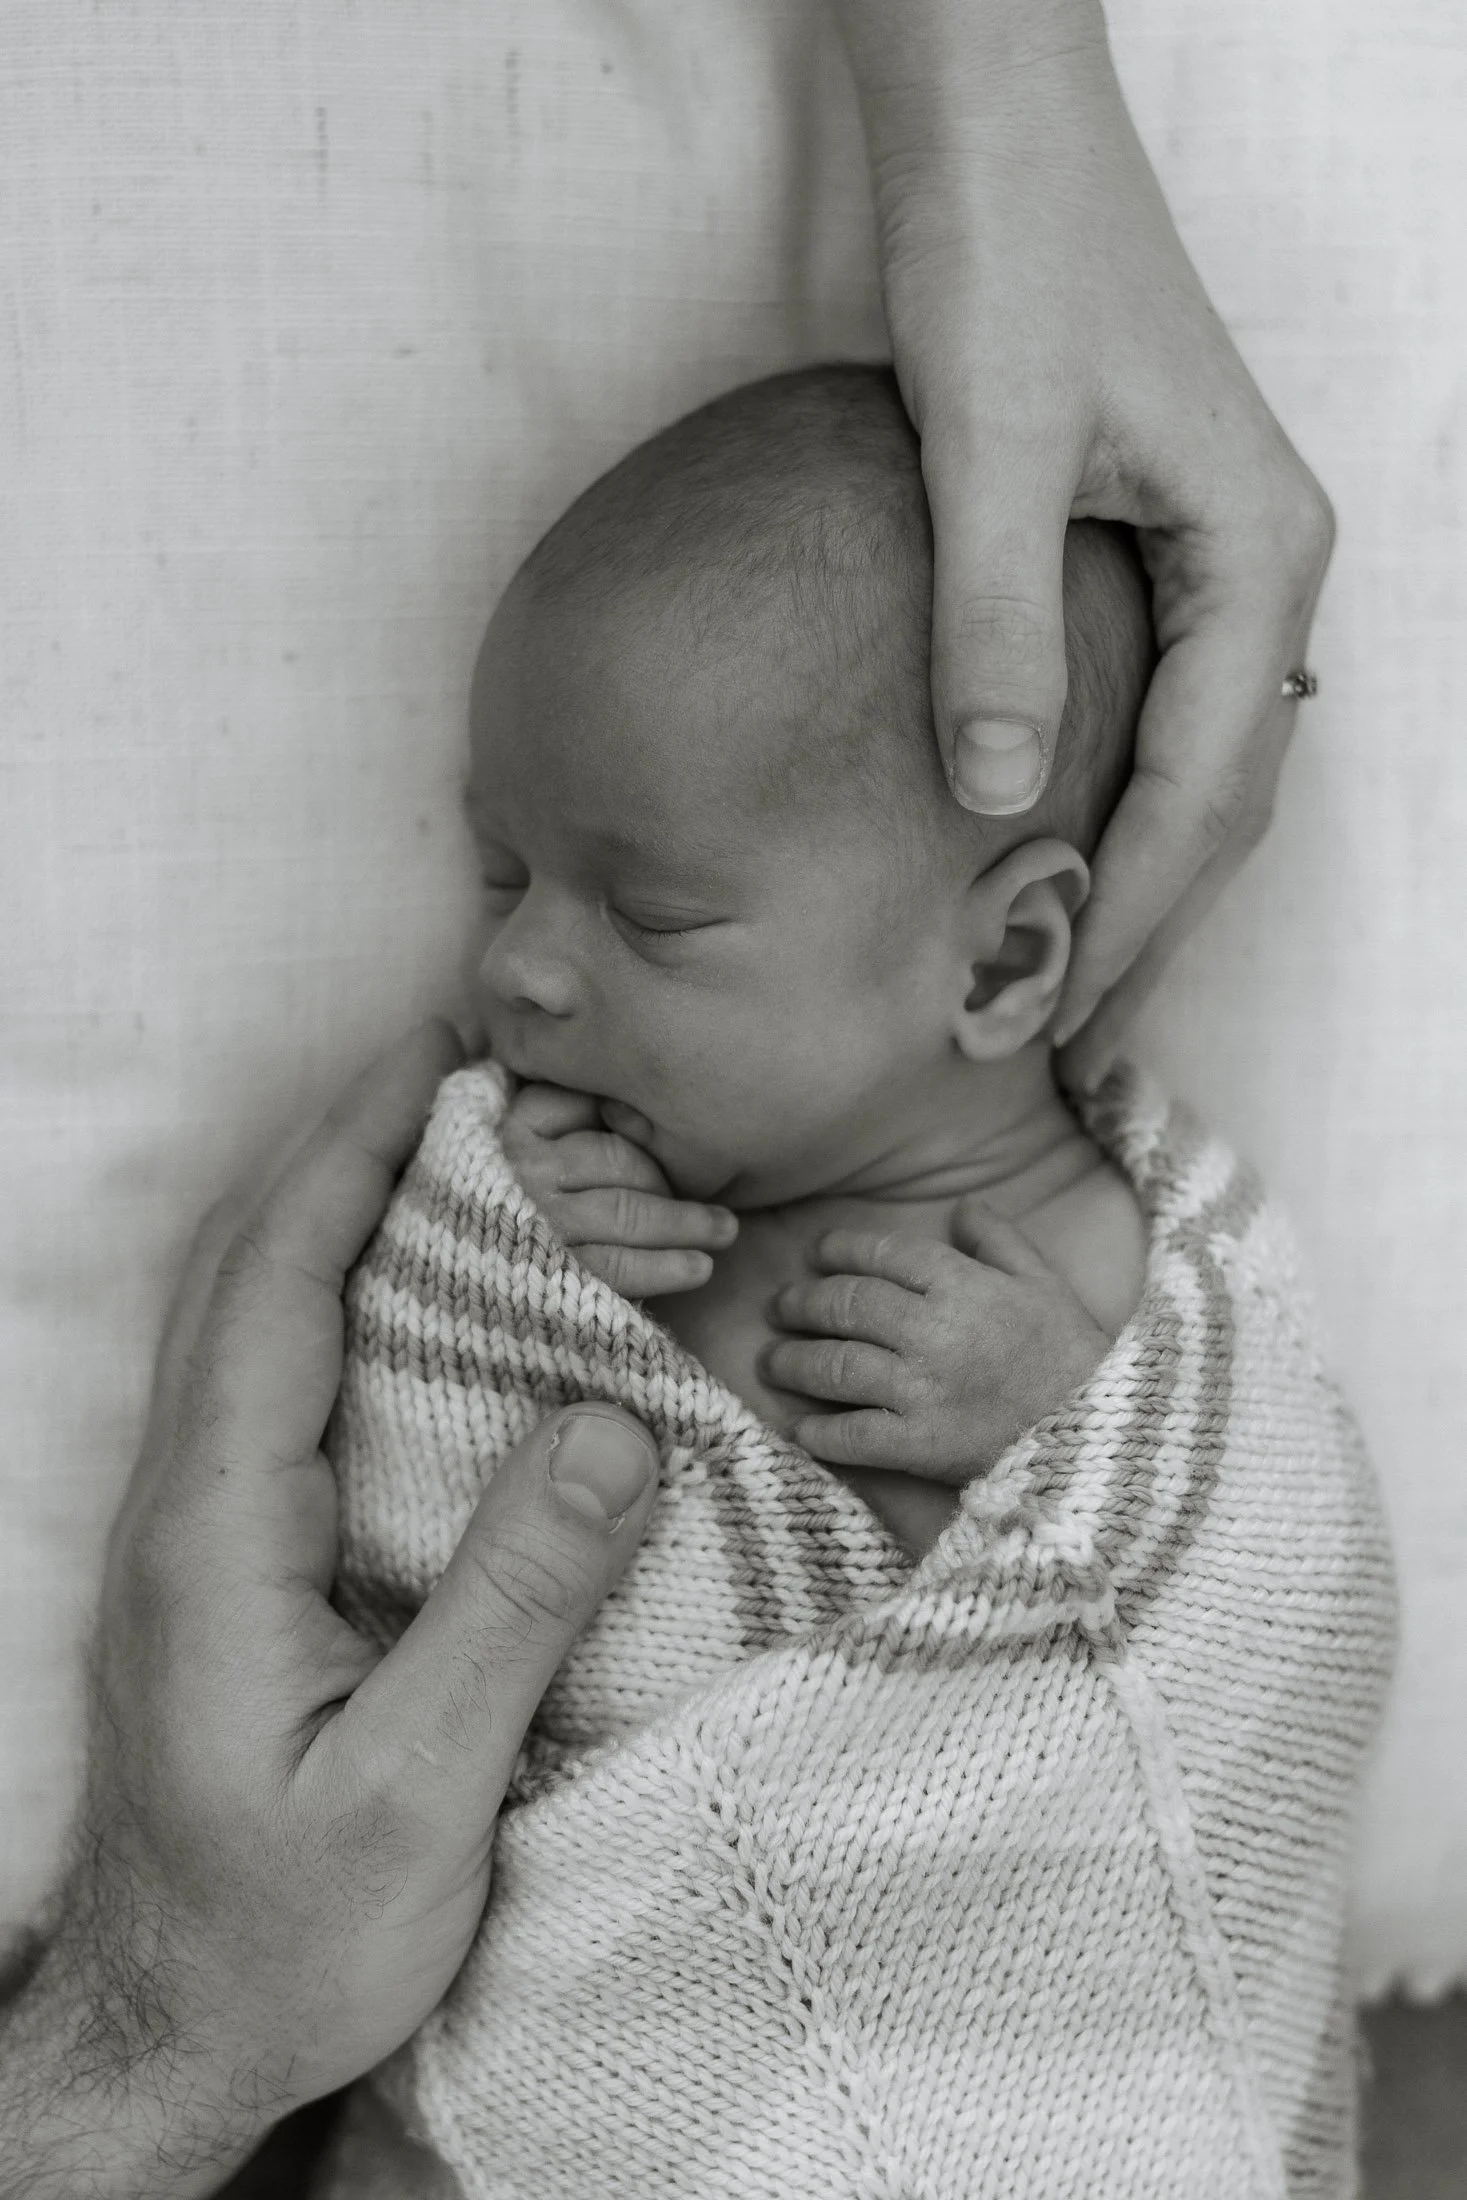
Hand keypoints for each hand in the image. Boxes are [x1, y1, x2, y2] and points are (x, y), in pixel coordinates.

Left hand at [0, 1023, 661, 2199]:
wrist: (173, 2028)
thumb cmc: (288, 1931)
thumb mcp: (420, 1790)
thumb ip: (511, 1603)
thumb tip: (613, 1423)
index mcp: (219, 1535)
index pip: (272, 1289)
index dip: (351, 1156)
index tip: (436, 1060)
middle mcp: (188, 1508)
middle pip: (241, 1270)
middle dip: (339, 1144)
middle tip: (449, 1063)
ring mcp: (196, 1534)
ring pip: (242, 1317)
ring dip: (326, 1205)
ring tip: (436, 1138)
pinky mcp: (225, 1565)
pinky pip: (269, 1381)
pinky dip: (330, 1291)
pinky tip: (403, 1293)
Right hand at [501, 1081, 736, 1297]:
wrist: (448, 1293)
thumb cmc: (493, 1213)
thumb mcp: (508, 1147)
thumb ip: (558, 1114)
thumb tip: (621, 1096)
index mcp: (513, 1127)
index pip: (587, 1104)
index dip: (636, 1120)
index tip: (671, 1129)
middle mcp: (521, 1169)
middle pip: (616, 1158)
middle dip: (670, 1176)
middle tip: (715, 1189)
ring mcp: (535, 1222)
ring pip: (626, 1211)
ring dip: (685, 1223)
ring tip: (724, 1231)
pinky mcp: (550, 1273)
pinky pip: (618, 1266)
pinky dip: (665, 1266)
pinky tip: (698, 1267)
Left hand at [760, 1199, 1108, 1479]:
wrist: (1100, 1438)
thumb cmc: (1074, 1357)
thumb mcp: (1046, 1284)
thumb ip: (1000, 1240)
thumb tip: (961, 1207)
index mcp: (964, 1285)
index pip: (883, 1255)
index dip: (841, 1250)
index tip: (817, 1254)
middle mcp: (934, 1331)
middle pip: (845, 1306)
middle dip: (802, 1304)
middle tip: (780, 1307)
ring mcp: (922, 1389)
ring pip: (835, 1366)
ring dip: (793, 1363)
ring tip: (772, 1363)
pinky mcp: (920, 1445)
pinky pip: (852, 1436)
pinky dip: (820, 1433)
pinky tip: (802, 1430)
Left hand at [832, 0, 1333, 1081]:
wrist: (997, 127)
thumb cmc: (1004, 256)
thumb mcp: (988, 447)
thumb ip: (993, 624)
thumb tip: (1000, 804)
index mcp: (1259, 555)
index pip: (1204, 786)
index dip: (1131, 912)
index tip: (1057, 1012)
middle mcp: (1265, 570)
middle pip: (1224, 799)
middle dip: (1150, 924)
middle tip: (1063, 1042)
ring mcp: (1221, 560)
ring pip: (1200, 766)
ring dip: (1139, 879)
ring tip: (1065, 984)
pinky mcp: (1159, 544)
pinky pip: (1162, 712)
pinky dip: (1118, 802)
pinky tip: (1055, 856)